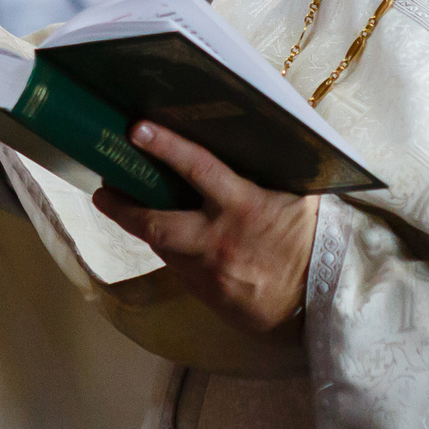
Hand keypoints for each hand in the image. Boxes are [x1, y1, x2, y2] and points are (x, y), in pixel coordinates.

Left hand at [91, 123, 317, 335]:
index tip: (136, 130)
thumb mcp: (296, 196)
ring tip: (131, 213)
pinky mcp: (211, 298)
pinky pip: (183, 273)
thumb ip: (267, 172)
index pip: (198, 168)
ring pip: (165, 250)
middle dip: (123, 209)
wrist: (324, 298)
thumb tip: (255, 136)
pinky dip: (176, 255)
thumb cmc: (312, 238)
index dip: (165, 146)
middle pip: (156, 224)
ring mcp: (211, 274)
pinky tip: (176, 245)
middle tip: (103, 192)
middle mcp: (219, 241)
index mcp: (244, 206)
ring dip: (148, 231)